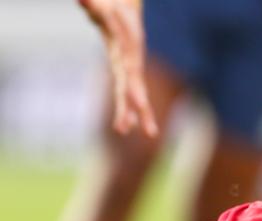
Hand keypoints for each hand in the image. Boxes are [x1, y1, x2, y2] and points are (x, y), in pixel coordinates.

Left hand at [79, 0, 157, 136]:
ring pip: (131, 93)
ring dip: (131, 114)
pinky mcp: (124, 70)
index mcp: (129, 45)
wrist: (124, 5)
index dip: (136, 87)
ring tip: (125, 133)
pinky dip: (126, 109)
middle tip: (147, 131)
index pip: (133, 69)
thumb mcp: (102, 4)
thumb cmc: (112, 3)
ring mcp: (128, 65)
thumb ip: (93, 5)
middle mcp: (131, 58)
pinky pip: (125, 91)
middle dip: (138, 107)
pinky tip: (123, 128)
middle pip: (135, 86)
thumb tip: (82, 0)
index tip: (141, 104)